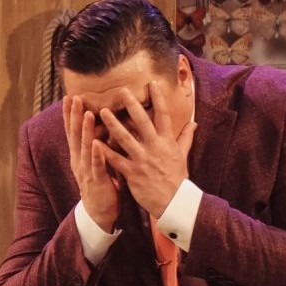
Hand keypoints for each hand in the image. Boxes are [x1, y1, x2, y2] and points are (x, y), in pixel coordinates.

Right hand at [62, 95, 119, 231]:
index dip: (70, 114)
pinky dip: (96, 154)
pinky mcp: (96, 181)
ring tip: (87, 113)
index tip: (69, 96)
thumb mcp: (98, 162)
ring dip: (84, 130)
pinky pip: (96, 166)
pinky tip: (96, 143)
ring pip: (84, 147)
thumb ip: (99, 146)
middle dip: (73, 116)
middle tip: (74, 98)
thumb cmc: (102, 184)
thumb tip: (105, 127)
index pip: (72, 131)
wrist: (100, 212)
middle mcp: (79, 160)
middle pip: (74, 134)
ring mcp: (86, 170)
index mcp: (79, 155)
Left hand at [94, 81, 195, 219]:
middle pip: (142, 122)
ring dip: (112, 124)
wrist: (173, 201)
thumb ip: (185, 138)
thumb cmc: (177, 178)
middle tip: (120, 90)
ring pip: (125, 138)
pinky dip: (103, 151)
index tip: (151, 83)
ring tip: (101, 111)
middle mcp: (154, 148)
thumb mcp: (182, 156)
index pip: (163, 116)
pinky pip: (115, 159)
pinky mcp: (132, 173)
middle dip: (131, 105)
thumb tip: (193, 123)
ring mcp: (142, 160)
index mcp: (167, 142)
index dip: (158, 99)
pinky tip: (92, 141)